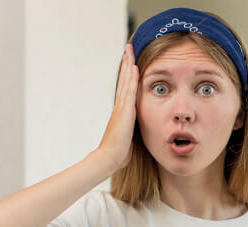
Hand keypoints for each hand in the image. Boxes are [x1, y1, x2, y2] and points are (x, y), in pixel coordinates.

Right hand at [98, 43, 138, 170]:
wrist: (109, 158)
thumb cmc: (119, 152)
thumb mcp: (129, 136)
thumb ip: (133, 129)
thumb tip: (137, 129)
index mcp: (122, 111)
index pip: (126, 87)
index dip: (128, 74)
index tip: (130, 61)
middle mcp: (120, 106)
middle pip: (124, 79)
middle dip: (126, 63)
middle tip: (128, 47)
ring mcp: (121, 107)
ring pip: (125, 81)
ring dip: (128, 65)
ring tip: (129, 50)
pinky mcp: (124, 111)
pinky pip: (128, 91)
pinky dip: (131, 78)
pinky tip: (134, 67)